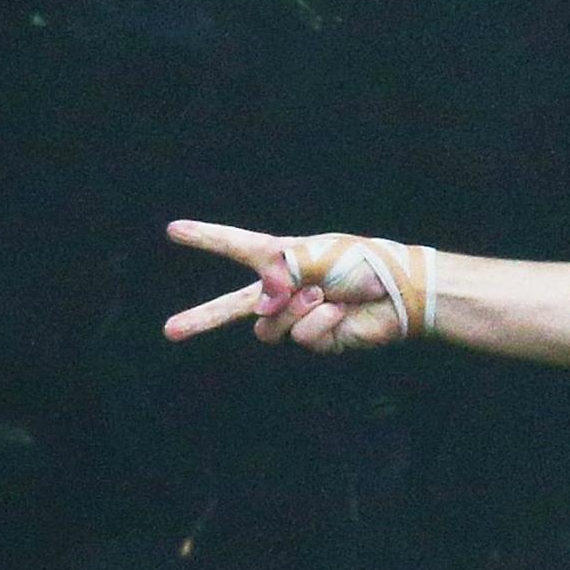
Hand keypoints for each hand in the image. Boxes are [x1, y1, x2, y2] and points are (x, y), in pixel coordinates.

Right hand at [164, 220, 403, 353]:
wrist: (399, 293)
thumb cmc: (361, 263)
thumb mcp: (314, 255)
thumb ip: (278, 275)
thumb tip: (259, 313)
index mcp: (282, 257)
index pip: (235, 245)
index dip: (205, 238)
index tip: (175, 231)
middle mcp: (285, 288)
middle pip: (231, 306)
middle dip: (201, 318)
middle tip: (169, 331)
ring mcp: (297, 316)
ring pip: (268, 327)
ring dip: (296, 309)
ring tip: (325, 294)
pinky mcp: (315, 339)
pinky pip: (300, 336)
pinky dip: (320, 322)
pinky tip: (341, 312)